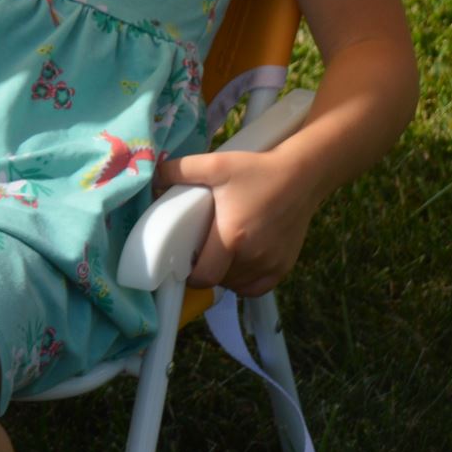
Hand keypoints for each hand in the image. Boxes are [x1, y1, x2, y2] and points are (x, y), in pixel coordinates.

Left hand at [152, 147, 323, 296]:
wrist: (301, 176)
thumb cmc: (256, 171)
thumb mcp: (214, 164)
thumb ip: (177, 171)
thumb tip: (151, 180)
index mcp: (232, 238)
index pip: (204, 276)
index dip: (189, 274)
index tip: (182, 259)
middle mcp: (253, 258)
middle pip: (219, 281)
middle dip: (205, 271)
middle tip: (198, 251)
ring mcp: (272, 265)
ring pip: (237, 285)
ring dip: (224, 276)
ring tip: (217, 254)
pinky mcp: (285, 266)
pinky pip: (257, 288)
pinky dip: (244, 282)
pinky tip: (237, 265)